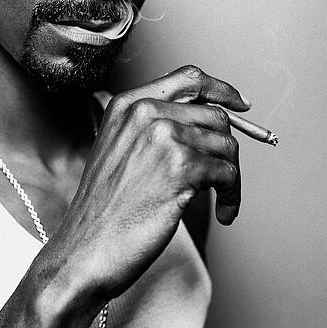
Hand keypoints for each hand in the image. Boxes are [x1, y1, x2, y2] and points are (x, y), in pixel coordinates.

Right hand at [48, 65, 248, 299]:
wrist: (86, 249)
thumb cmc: (103, 210)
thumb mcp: (119, 151)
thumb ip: (154, 129)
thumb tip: (206, 126)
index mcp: (128, 104)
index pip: (189, 79)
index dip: (222, 90)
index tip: (240, 105)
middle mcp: (145, 113)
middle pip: (215, 115)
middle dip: (228, 148)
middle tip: (225, 176)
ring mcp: (163, 137)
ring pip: (226, 145)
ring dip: (232, 177)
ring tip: (222, 200)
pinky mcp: (181, 167)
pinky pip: (228, 173)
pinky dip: (232, 196)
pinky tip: (223, 213)